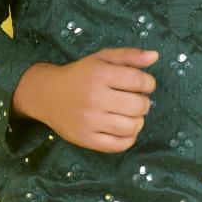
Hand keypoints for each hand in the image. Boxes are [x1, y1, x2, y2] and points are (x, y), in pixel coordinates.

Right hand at [12, 48, 158, 151]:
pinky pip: (119, 145)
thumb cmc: (80, 75)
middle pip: (139, 106)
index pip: (140, 81)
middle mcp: (94, 97)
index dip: (149, 84)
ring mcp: (89, 120)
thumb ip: (129, 55)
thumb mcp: (102, 59)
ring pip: (132, 127)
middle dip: (143, 103)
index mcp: (99, 74)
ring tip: (129, 115)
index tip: (142, 85)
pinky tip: (123, 129)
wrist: (46, 95)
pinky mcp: (86, 138)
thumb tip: (155, 56)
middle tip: (134, 101)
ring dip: (137, 122)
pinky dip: (128, 139)